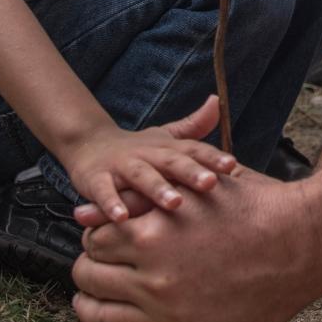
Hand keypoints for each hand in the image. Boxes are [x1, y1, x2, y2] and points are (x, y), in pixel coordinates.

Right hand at [63, 96, 236, 222]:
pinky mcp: (96, 179)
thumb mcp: (166, 137)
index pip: (193, 150)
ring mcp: (120, 166)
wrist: (88, 145)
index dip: (212, 157)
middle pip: (170, 162)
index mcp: (166, 147)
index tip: (232, 166)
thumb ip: (194, 125)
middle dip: (190, 172)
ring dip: (157, 189)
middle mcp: (146, 154)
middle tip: (210, 183)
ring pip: (140, 176)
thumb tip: (218, 102)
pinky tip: (121, 219)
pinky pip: (104, 193)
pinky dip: (111, 205)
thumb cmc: (138, 149)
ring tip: (174, 204)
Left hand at [73, 169, 321, 321]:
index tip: (99, 244)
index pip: (94, 242)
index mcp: (151, 236)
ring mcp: (169, 317)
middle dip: (86, 272)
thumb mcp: (194, 188)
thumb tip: (82, 212)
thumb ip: (138, 199)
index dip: (93, 240)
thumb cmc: (254, 207)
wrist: (303, 245)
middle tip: (90, 272)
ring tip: (86, 306)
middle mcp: (153, 279)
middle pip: (90, 278)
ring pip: (102, 318)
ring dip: (86, 310)